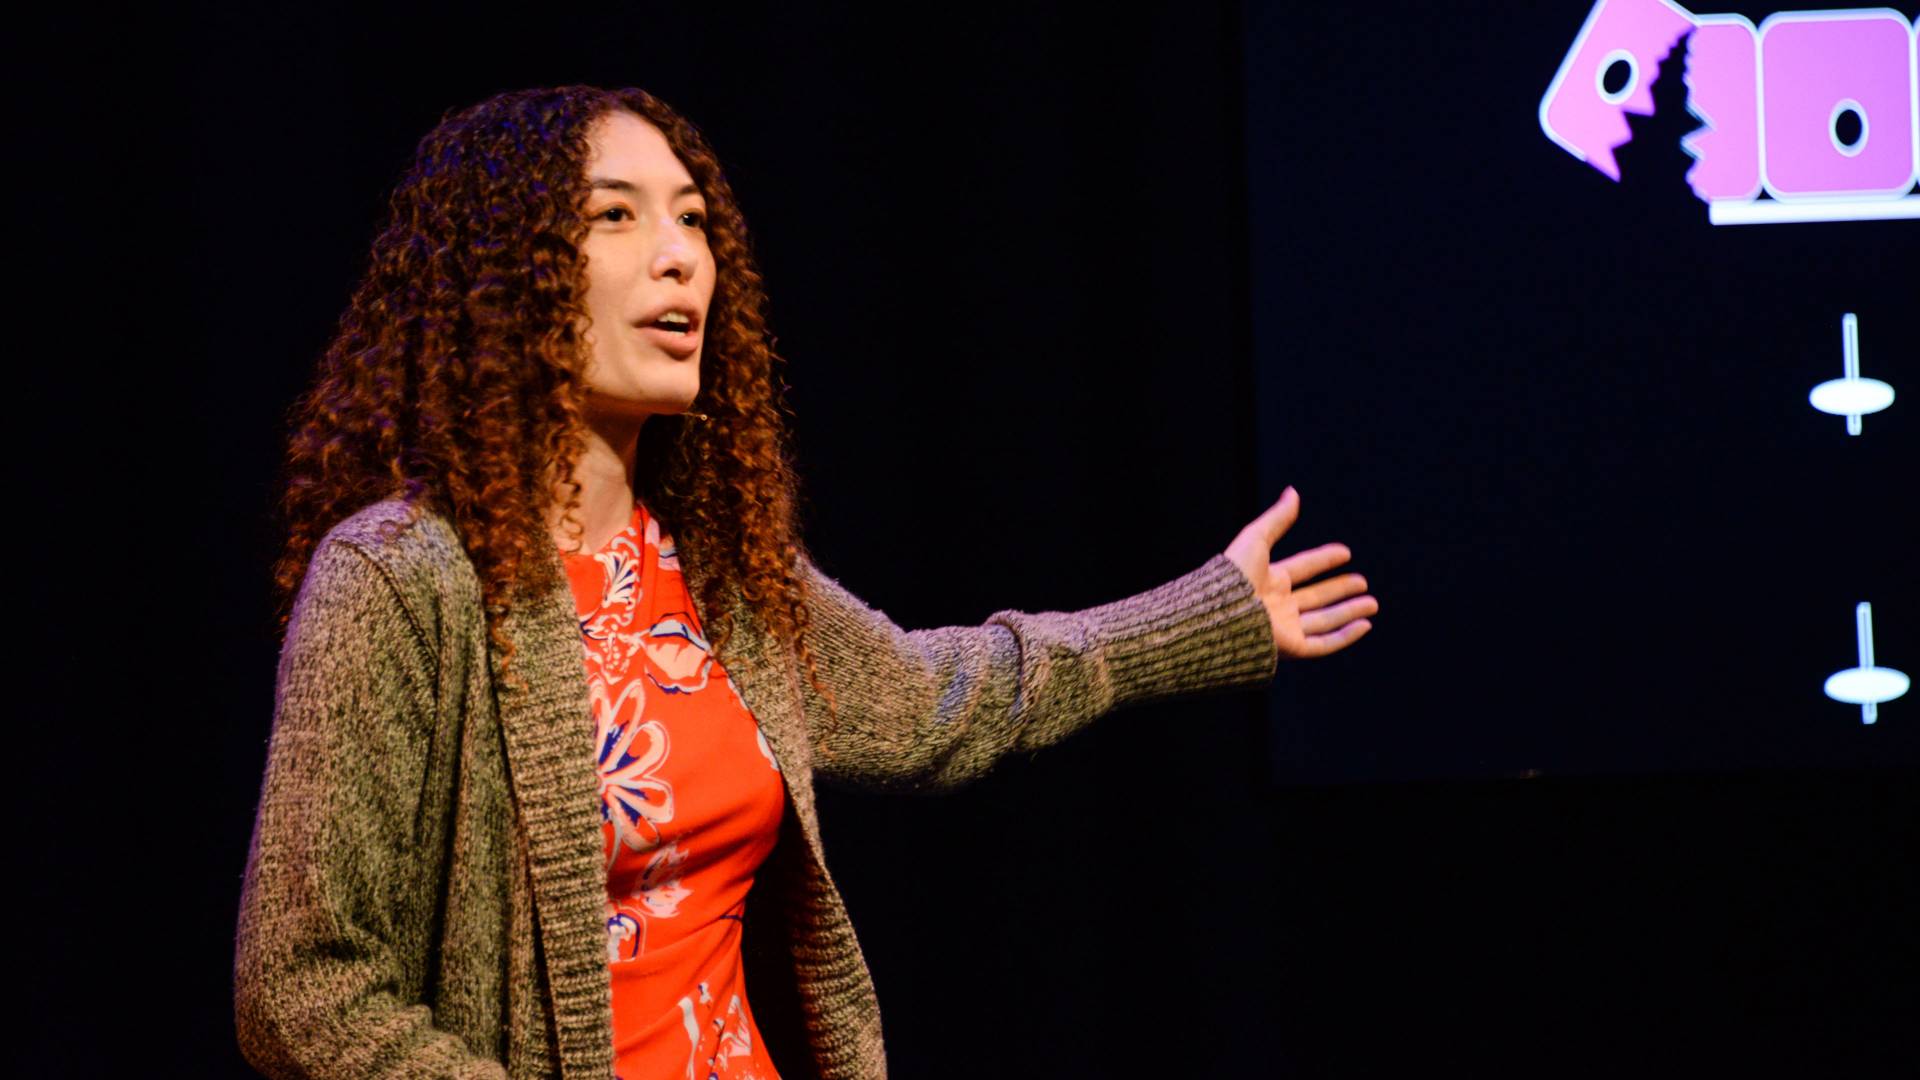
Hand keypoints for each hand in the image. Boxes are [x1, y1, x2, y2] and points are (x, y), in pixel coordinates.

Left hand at [1223, 486, 1376, 659]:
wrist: (1221, 612)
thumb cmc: (1234, 575)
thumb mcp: (1256, 539)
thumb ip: (1277, 518)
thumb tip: (1293, 492)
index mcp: (1268, 580)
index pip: (1302, 568)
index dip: (1324, 560)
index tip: (1346, 552)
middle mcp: (1277, 605)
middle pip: (1315, 597)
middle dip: (1341, 590)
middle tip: (1363, 583)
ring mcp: (1284, 627)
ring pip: (1324, 620)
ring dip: (1349, 611)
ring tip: (1372, 603)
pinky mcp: (1290, 647)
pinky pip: (1323, 643)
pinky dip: (1345, 635)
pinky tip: (1364, 624)